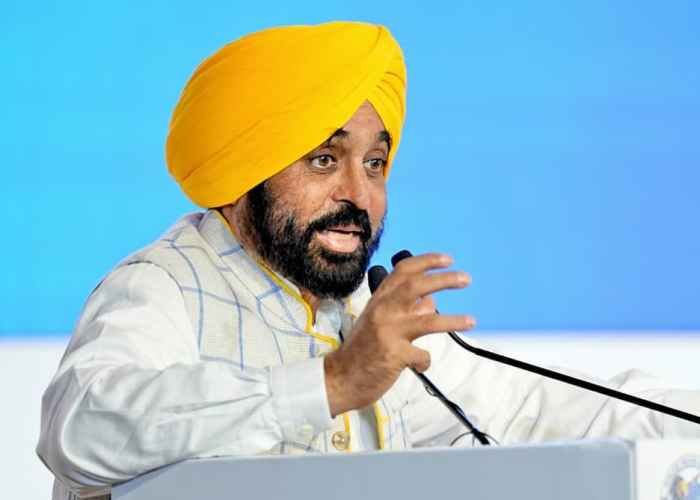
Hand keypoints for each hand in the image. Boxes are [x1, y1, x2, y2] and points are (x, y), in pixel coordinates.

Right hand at [324, 253, 474, 416]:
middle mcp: (383, 310)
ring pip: (427, 320)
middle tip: (465, 279)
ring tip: (471, 320)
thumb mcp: (378, 321)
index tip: (447, 259)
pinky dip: (425, 361)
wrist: (340, 377)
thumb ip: (403, 309)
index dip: (427, 261)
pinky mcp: (394, 354)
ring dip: (452, 320)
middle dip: (444, 279)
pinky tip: (420, 364)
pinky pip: (422, 355)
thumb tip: (430, 301)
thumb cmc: (361, 349)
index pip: (403, 271)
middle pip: (417, 286)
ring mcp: (388, 331)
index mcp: (379, 299)